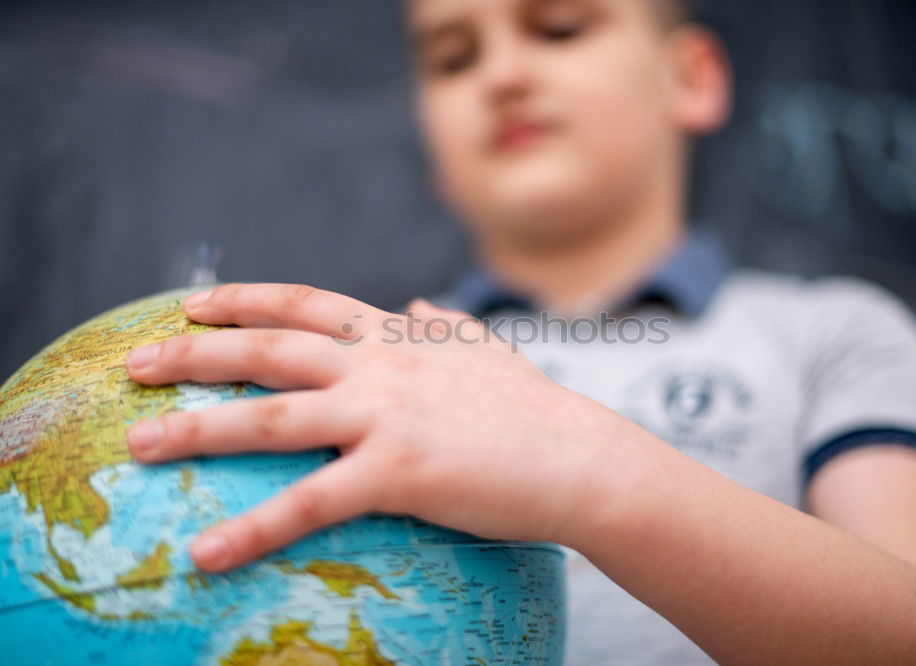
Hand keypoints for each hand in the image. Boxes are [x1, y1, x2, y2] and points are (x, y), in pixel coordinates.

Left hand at [125, 284, 629, 572]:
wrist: (578, 456)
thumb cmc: (534, 409)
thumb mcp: (486, 349)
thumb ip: (444, 323)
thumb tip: (420, 302)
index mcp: (397, 337)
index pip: (306, 303)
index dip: (245, 299)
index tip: (194, 303)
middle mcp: (381, 366)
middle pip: (269, 349)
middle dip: (196, 354)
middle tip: (135, 365)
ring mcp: (386, 415)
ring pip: (273, 416)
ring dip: (199, 429)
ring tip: (139, 446)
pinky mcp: (397, 472)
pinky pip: (311, 502)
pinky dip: (254, 529)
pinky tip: (206, 553)